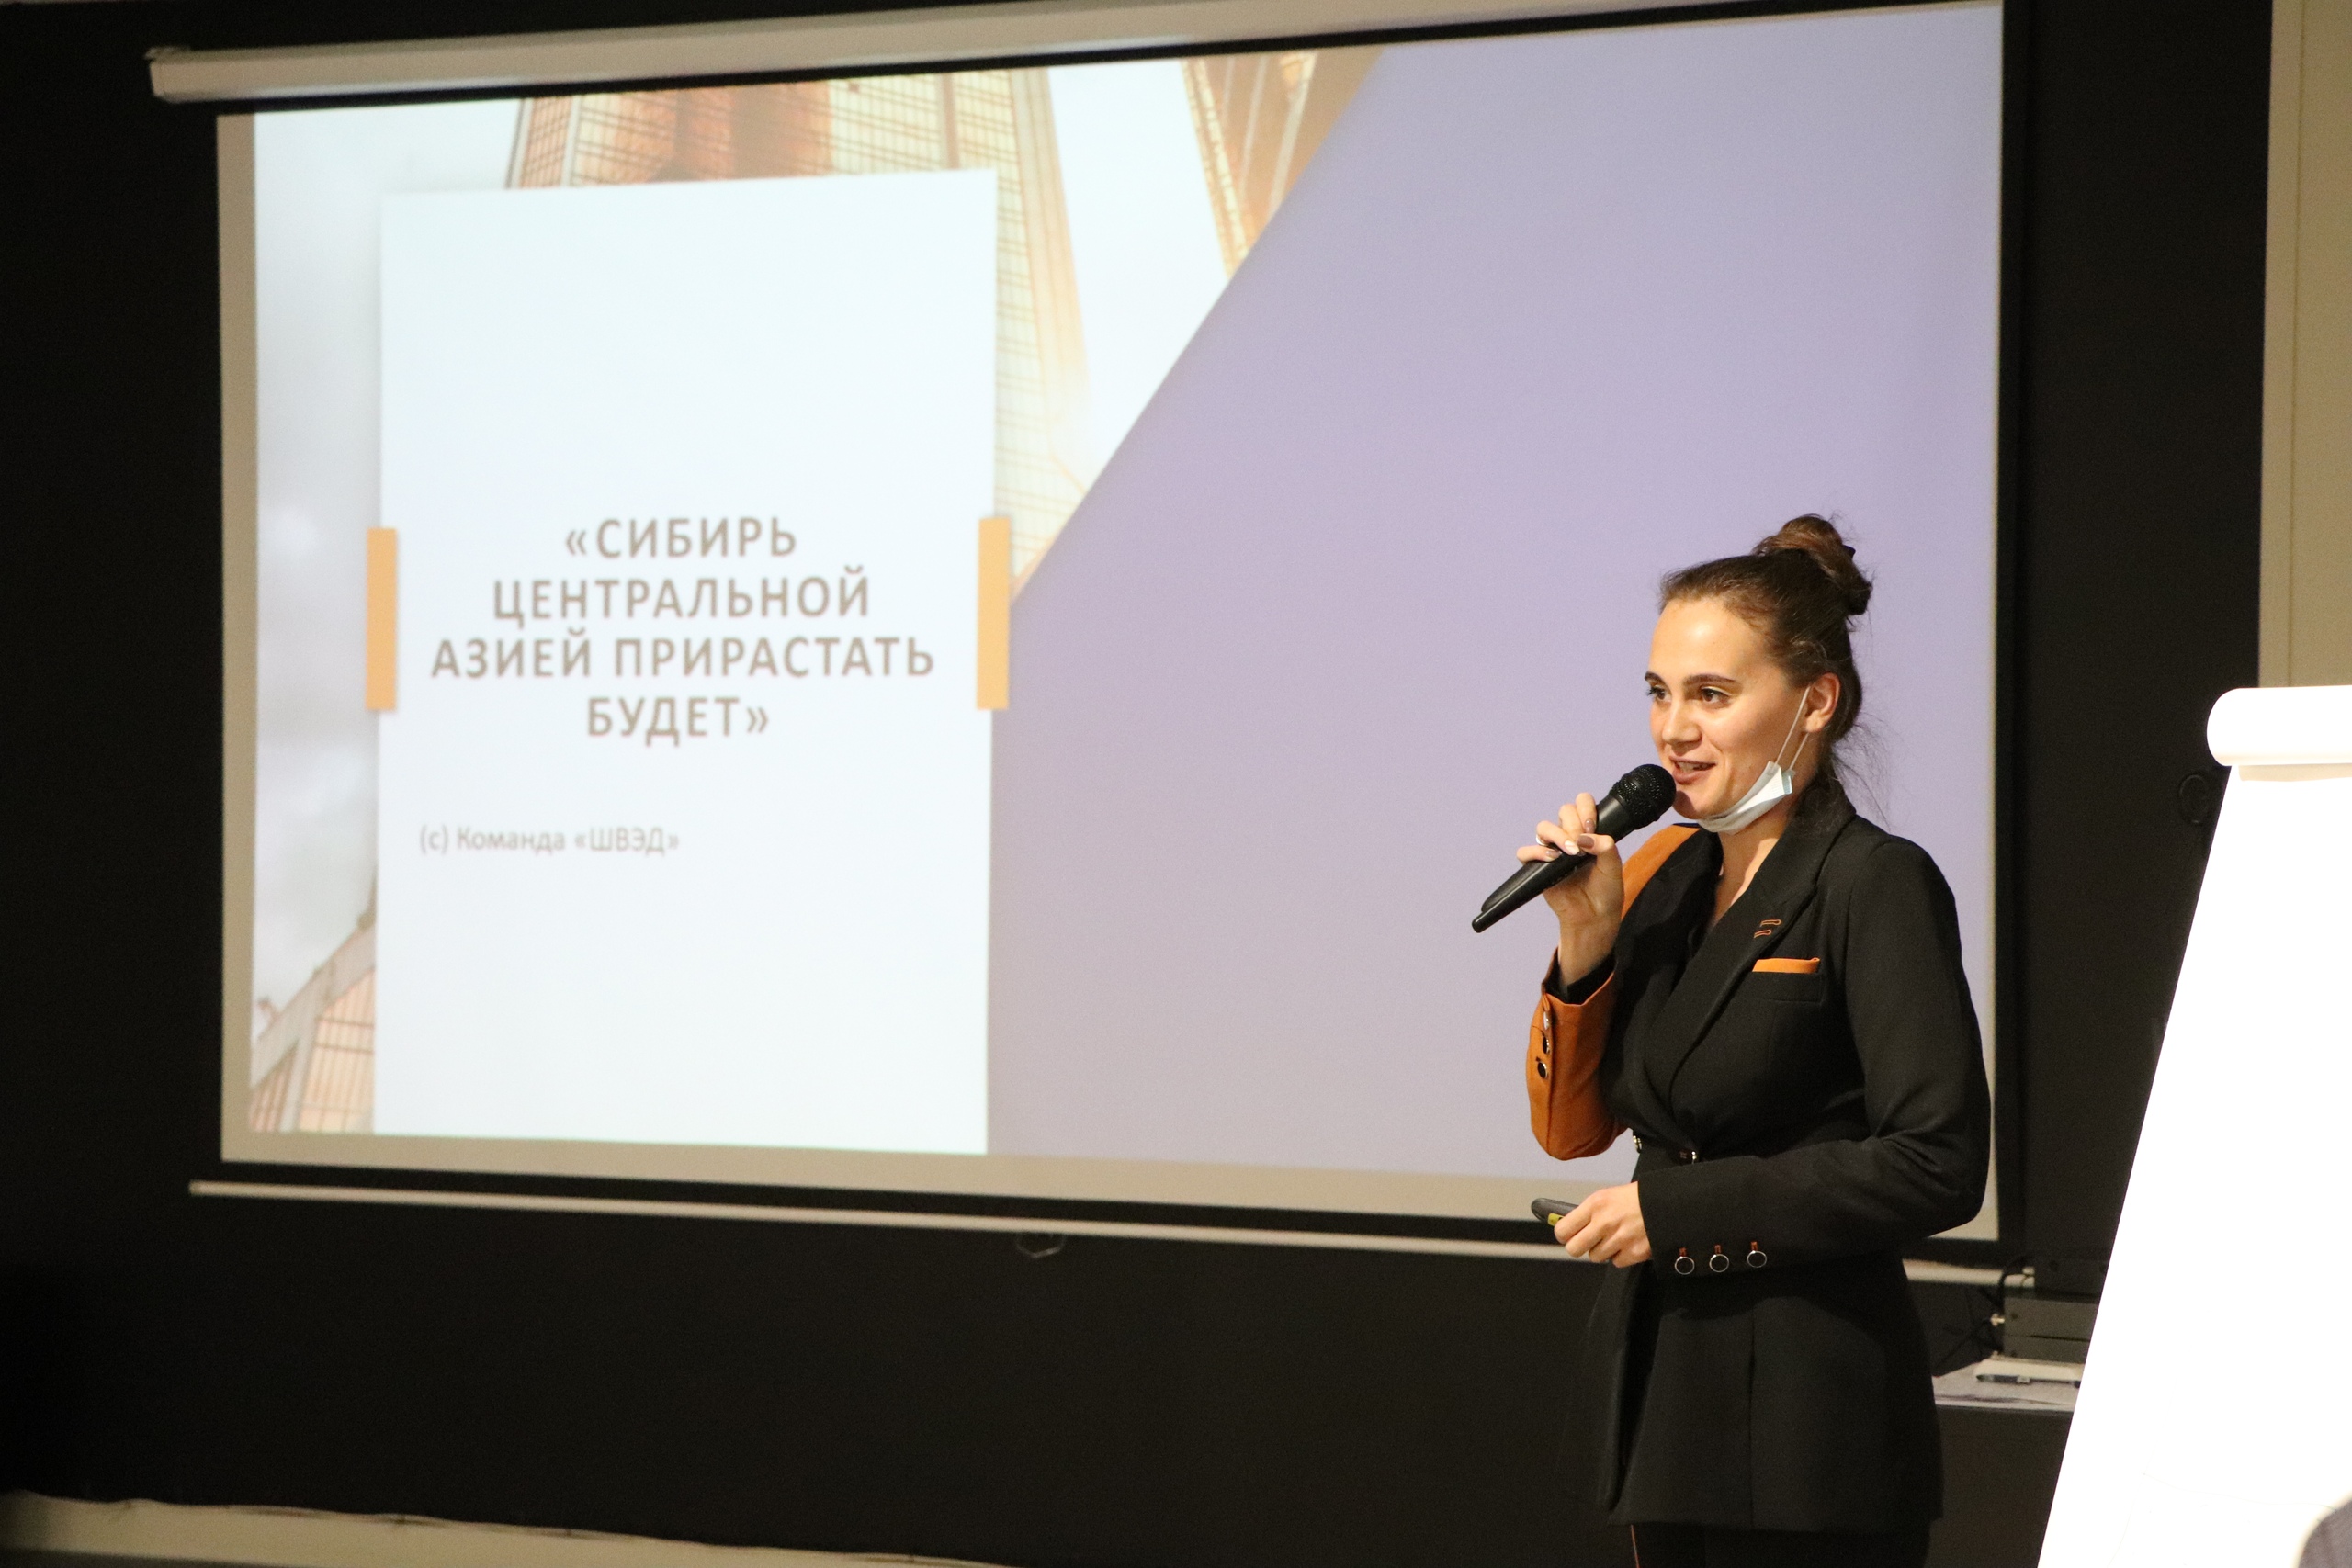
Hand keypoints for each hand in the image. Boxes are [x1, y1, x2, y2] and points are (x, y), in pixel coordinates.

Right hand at [1516, 792, 1622, 982]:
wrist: (1594, 917)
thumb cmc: (1606, 891)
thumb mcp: (1614, 867)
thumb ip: (1606, 847)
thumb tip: (1586, 837)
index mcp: (1589, 832)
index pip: (1582, 804)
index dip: (1585, 808)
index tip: (1592, 827)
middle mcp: (1569, 836)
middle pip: (1563, 811)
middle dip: (1573, 823)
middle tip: (1582, 843)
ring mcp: (1552, 850)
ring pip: (1543, 827)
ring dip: (1557, 834)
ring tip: (1570, 852)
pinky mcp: (1538, 868)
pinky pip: (1525, 852)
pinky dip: (1536, 853)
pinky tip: (1552, 859)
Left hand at [1551, 1182, 1650, 1266]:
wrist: (1667, 1204)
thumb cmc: (1637, 1198)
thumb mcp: (1608, 1196)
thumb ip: (1589, 1212)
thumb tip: (1571, 1225)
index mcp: (1595, 1205)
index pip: (1563, 1229)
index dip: (1564, 1235)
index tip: (1568, 1235)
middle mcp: (1604, 1223)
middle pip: (1574, 1249)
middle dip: (1579, 1247)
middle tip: (1588, 1241)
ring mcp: (1618, 1240)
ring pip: (1595, 1257)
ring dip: (1603, 1251)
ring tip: (1615, 1238)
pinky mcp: (1633, 1253)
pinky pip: (1616, 1262)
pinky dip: (1621, 1256)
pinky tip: (1628, 1243)